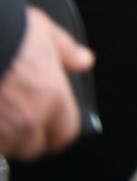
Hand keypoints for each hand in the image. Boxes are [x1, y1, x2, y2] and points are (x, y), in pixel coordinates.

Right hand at [0, 6, 93, 160]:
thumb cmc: (6, 31)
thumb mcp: (44, 32)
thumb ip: (67, 51)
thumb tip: (84, 61)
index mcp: (52, 96)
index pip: (65, 133)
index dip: (59, 130)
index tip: (53, 126)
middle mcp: (26, 119)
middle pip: (33, 146)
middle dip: (29, 137)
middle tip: (22, 117)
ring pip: (7, 148)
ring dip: (5, 137)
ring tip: (2, 114)